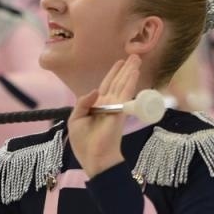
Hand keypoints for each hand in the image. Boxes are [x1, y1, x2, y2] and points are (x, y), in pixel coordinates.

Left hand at [69, 56, 141, 178]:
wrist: (95, 158)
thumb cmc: (84, 143)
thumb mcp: (76, 119)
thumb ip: (83, 103)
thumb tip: (95, 90)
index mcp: (97, 106)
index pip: (106, 86)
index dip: (112, 74)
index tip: (119, 62)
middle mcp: (108, 104)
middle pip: (117, 82)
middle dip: (125, 69)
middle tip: (134, 56)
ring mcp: (116, 107)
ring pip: (123, 84)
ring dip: (130, 71)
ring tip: (137, 59)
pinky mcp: (120, 110)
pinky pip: (125, 92)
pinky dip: (130, 81)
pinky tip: (135, 71)